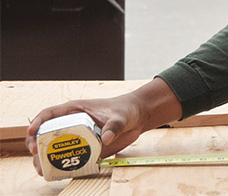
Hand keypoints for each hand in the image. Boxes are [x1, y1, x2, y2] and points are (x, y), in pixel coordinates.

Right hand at [24, 78, 181, 175]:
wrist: (138, 118)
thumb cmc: (126, 110)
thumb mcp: (121, 116)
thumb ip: (115, 126)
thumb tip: (106, 139)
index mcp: (75, 110)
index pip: (50, 114)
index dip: (37, 122)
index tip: (31, 132)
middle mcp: (72, 123)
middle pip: (46, 134)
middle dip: (35, 145)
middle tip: (34, 156)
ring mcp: (77, 137)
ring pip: (54, 148)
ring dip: (44, 160)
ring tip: (41, 171)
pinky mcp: (85, 149)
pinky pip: (68, 158)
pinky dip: (61, 166)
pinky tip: (56, 175)